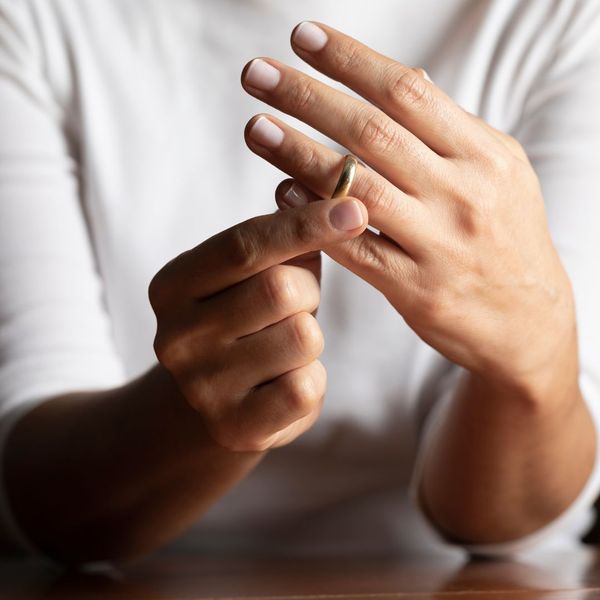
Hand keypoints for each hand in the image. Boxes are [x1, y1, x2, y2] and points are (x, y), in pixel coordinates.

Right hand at [148, 198, 366, 450]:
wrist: (214, 400)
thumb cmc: (243, 321)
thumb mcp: (249, 275)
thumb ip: (278, 237)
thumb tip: (324, 191)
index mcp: (173, 286)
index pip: (243, 245)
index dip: (303, 224)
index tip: (353, 208)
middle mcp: (176, 337)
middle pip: (280, 289)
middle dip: (307, 290)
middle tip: (295, 303)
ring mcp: (201, 387)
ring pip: (302, 337)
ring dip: (310, 336)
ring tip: (285, 344)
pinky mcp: (235, 427)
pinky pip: (306, 388)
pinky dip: (312, 378)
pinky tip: (287, 380)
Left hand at [241, 22, 576, 394]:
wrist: (529, 320)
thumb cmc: (506, 236)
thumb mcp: (498, 172)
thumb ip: (449, 133)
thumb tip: (402, 83)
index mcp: (484, 155)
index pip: (408, 92)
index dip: (351, 60)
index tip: (302, 37)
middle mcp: (463, 195)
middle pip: (373, 133)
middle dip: (308, 98)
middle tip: (257, 74)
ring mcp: (440, 246)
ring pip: (357, 190)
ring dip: (298, 154)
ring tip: (256, 128)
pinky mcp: (417, 291)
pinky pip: (356, 250)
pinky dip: (315, 220)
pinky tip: (282, 194)